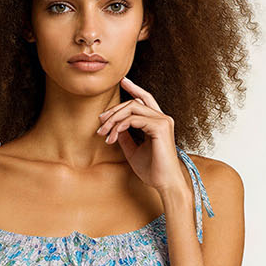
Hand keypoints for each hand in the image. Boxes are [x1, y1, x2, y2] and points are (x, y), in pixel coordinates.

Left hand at [95, 75, 182, 197]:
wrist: (164, 183)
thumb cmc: (152, 171)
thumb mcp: (133, 151)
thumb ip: (125, 137)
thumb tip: (114, 128)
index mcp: (158, 122)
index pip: (145, 99)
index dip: (134, 88)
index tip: (122, 82)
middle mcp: (163, 118)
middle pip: (134, 102)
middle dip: (114, 110)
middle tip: (100, 123)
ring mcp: (163, 121)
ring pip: (133, 107)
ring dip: (114, 119)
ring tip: (104, 132)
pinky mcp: (160, 127)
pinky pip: (134, 119)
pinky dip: (120, 125)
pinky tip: (113, 135)